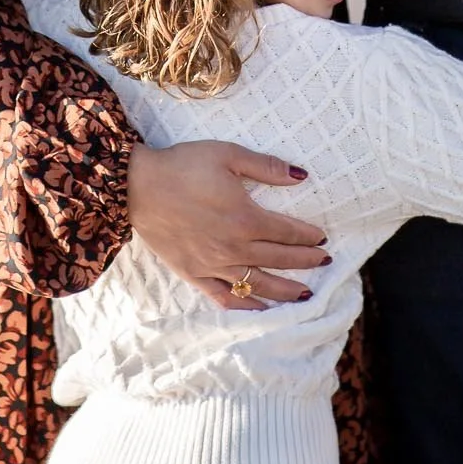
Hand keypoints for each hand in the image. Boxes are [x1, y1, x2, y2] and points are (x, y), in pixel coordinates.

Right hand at [128, 140, 329, 309]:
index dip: (308, 237)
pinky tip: (260, 308)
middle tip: (324, 262)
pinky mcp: (194, 274)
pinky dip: (245, 304)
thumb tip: (301, 175)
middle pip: (279, 259)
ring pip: (258, 284)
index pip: (288, 232)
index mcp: (246, 218)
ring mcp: (213, 265)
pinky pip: (224, 296)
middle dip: (305, 262)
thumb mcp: (228, 155)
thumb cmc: (183, 166)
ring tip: (305, 294)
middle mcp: (234, 247)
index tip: (323, 238)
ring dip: (285, 291)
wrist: (138, 186)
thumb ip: (266, 167)